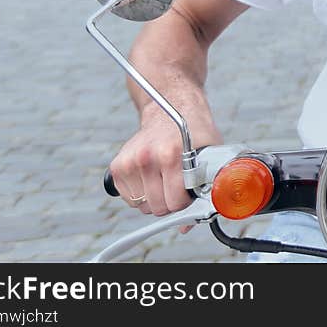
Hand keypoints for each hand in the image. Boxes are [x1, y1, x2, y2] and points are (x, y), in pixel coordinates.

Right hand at [109, 102, 221, 220]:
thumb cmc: (195, 131)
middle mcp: (146, 157)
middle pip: (158, 207)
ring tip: (165, 177)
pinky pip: (128, 198)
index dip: (186, 201)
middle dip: (171, 202)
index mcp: (170, 155)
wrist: (173, 103)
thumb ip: (204, 189)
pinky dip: (140, 194)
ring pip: (142, 205)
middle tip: (178, 184)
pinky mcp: (117, 165)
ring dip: (155, 198)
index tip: (190, 191)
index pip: (175, 203)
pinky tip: (151, 176)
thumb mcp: (209, 154)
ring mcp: (129, 161)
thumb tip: (189, 223)